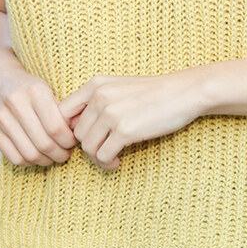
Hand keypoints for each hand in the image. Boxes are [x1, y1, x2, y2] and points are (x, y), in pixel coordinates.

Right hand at [0, 53, 76, 166]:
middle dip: (60, 154)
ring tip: (52, 156)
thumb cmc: (29, 86)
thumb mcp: (47, 89)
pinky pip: (14, 157)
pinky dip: (29, 162)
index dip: (68, 141)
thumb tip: (79, 134)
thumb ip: (62, 110)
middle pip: (44, 144)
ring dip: (46, 161)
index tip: (73, 142)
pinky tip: (36, 155)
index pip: (56, 128)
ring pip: (29, 154)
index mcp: (35, 91)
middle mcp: (16, 103)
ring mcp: (1, 118)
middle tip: (66, 153)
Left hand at [58, 72, 203, 170]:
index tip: (84, 139)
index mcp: (95, 84)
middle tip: (102, 151)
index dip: (68, 130)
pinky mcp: (125, 130)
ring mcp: (111, 113)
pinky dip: (107, 163)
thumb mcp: (118, 87)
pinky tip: (117, 161)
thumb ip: (96, 101)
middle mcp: (100, 97)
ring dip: (97, 157)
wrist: (183, 93)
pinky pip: (103, 155)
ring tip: (111, 158)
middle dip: (88, 146)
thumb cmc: (153, 93)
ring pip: (88, 147)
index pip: (62, 111)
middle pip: (76, 133)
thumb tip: (75, 129)